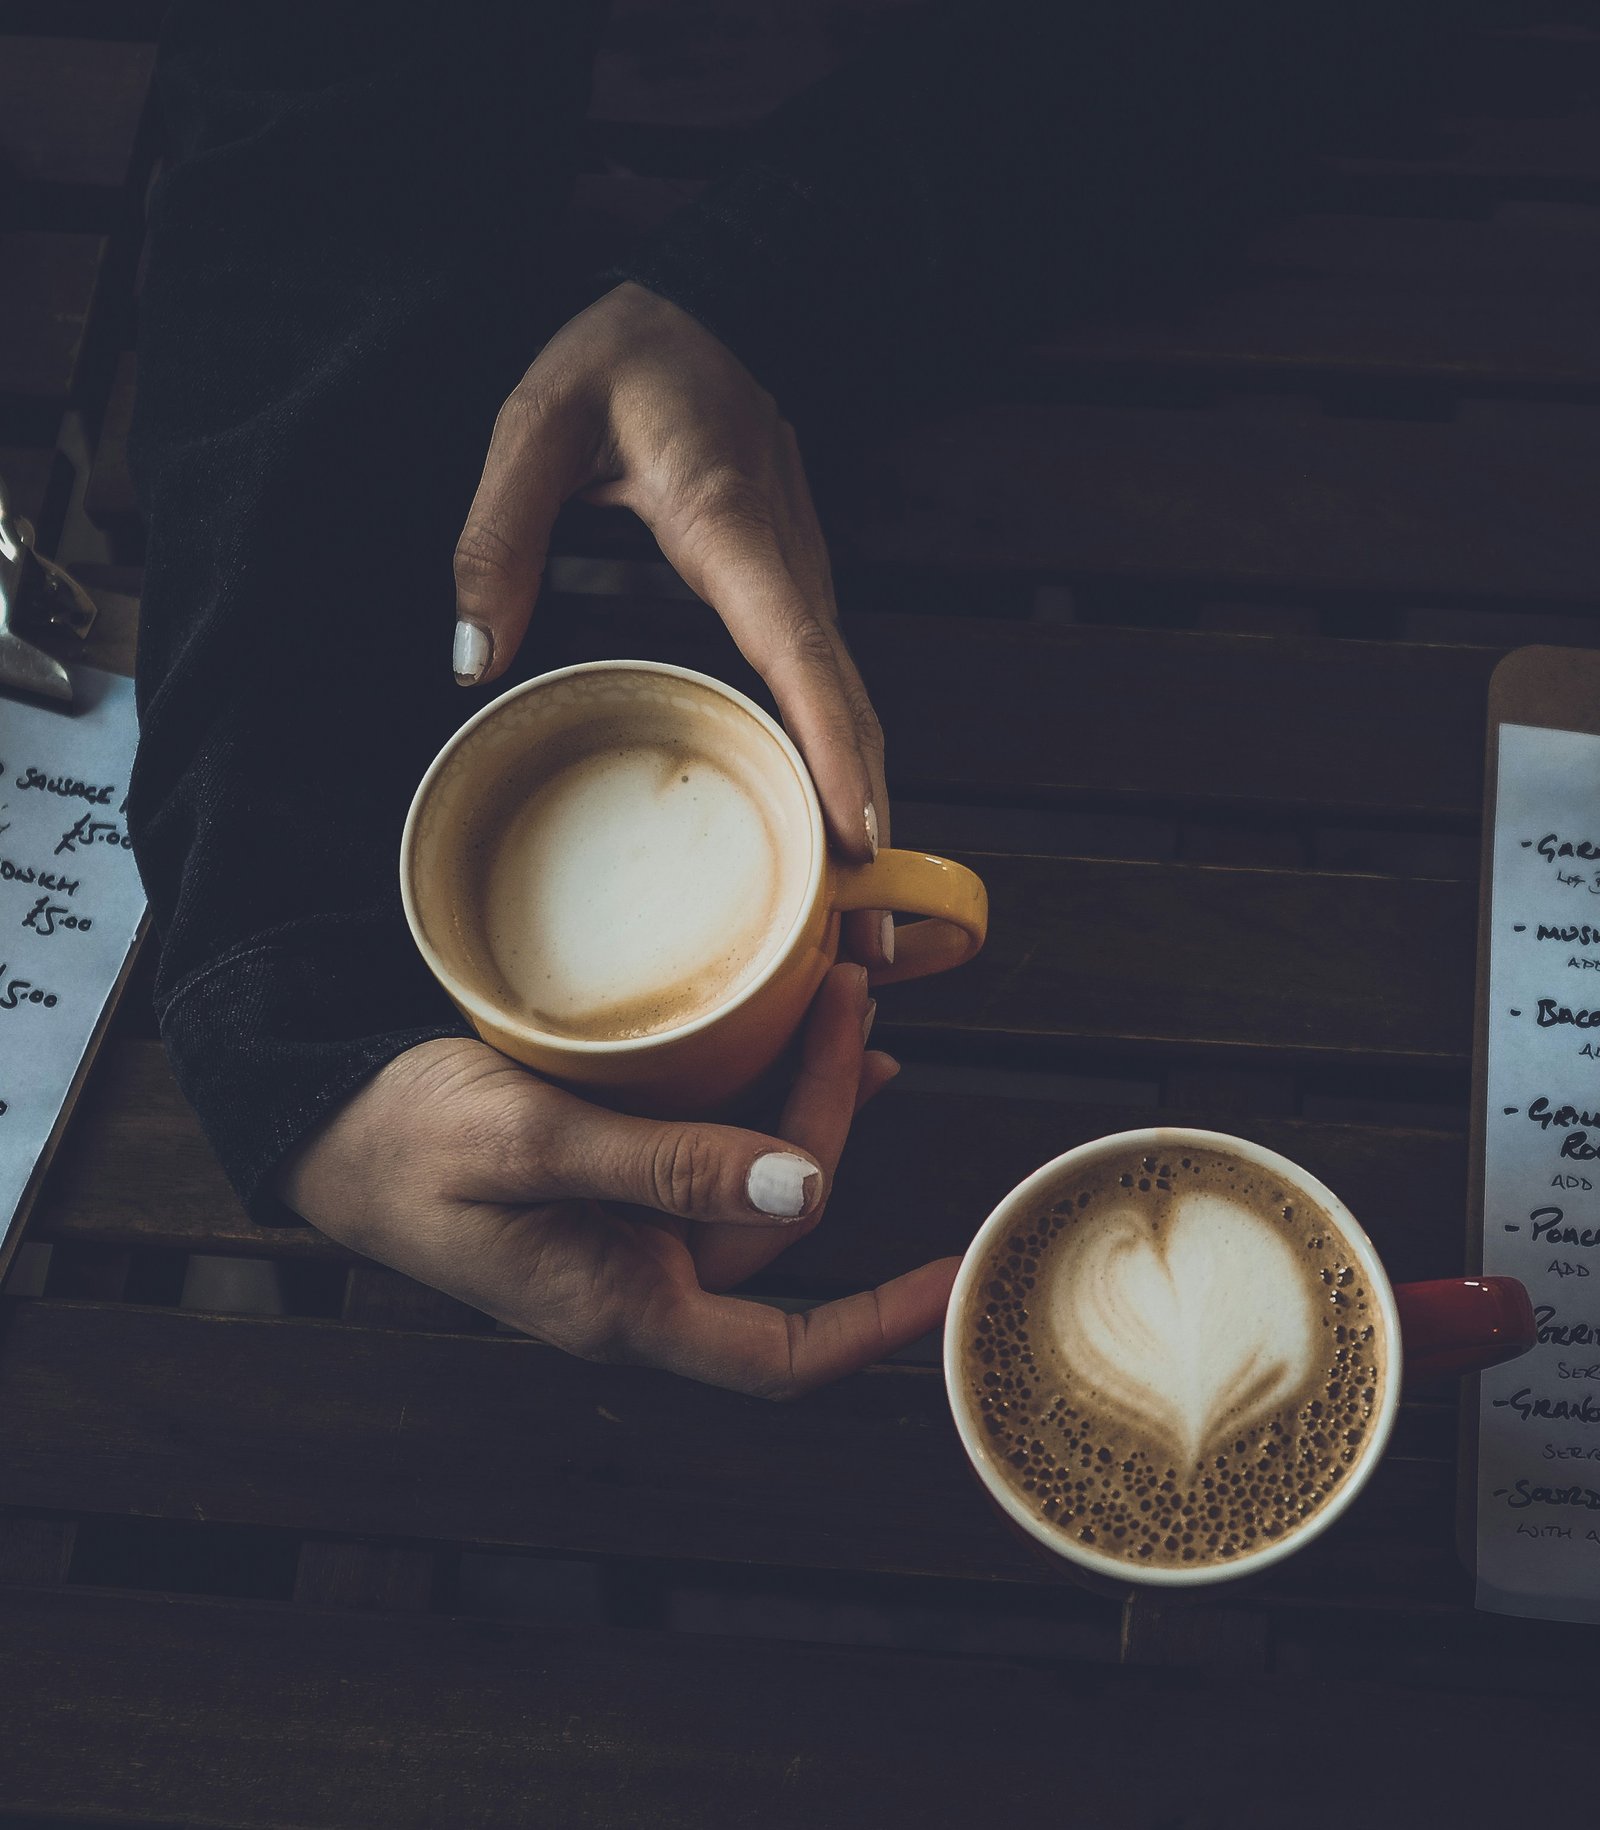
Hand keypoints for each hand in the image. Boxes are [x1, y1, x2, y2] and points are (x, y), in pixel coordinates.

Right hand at [276, 965, 957, 1396]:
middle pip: (782, 1224)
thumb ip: (663, 1168)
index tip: (955, 1275)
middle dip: (834, 1122)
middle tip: (851, 1003)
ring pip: (754, 1181)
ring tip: (845, 1009)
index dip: (881, 1323)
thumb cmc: (403, 1140)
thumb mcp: (529, 1144)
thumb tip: (804, 1196)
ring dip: (808, 1103)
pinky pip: (712, 1148)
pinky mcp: (611, 1178)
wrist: (318, 1119)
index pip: (785, 1354)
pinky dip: (760, 1095)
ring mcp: (625, 1229)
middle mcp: (638, 1277)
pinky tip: (792, 1040)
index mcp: (624, 1303)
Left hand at [452, 280, 892, 969]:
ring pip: (844, 709)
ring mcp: (801, 586)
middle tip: (864, 935)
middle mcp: (787, 569)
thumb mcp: (537, 422)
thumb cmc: (628, 359)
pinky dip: (834, 766)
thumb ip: (497, 533)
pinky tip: (821, 833)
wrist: (716, 310)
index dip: (833, 746)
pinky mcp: (792, 600)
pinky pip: (821, 694)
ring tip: (855, 916)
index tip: (858, 837)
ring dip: (857, 805)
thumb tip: (472, 659)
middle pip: (844, 706)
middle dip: (861, 817)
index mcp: (730, 528)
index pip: (797, 650)